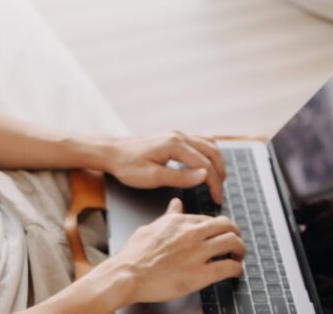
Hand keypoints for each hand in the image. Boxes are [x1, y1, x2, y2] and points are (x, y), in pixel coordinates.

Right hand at [102, 197, 244, 303]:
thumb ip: (168, 216)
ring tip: (238, 256)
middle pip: (227, 226)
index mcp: (180, 222)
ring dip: (240, 249)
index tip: (219, 233)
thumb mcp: (150, 227)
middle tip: (236, 241)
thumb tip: (176, 204)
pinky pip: (228, 267)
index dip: (219, 227)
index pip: (210, 219)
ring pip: (233, 243)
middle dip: (236, 233)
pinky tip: (235, 271)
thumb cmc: (134, 254)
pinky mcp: (200, 274)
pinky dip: (237, 269)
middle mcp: (192, 234)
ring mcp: (197, 253)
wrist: (127, 274)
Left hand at [104, 131, 226, 203]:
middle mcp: (179, 135)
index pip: (204, 165)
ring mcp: (177, 134)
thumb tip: (205, 175)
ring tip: (217, 180)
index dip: (214, 184)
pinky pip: (200, 141)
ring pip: (209, 144)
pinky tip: (207, 165)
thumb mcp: (153, 177)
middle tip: (219, 192)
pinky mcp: (174, 137)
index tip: (217, 199)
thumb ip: (180, 177)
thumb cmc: (128, 166)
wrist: (112, 152)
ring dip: (216, 161)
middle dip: (219, 173)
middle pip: (211, 152)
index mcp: (175, 145)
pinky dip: (208, 154)